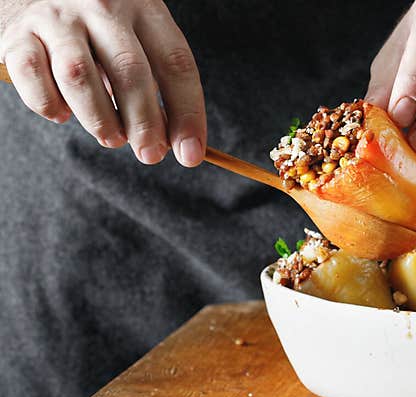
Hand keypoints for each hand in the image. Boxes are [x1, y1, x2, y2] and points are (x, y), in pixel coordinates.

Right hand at [0, 0, 205, 165]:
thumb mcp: (133, 38)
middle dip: (145, 124)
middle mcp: (100, 6)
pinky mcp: (17, 34)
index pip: (176, 64)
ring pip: (80, 77)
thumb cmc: (95, 25)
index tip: (191, 154)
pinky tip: (63, 114)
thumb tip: (169, 140)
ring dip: (100, 120)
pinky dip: (50, 105)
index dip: (188, 114)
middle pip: (131, 72)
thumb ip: (151, 82)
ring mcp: (56, 18)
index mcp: (142, 7)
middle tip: (150, 154)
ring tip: (111, 138)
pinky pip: (34, 78)